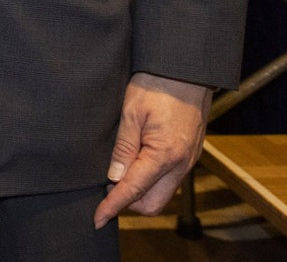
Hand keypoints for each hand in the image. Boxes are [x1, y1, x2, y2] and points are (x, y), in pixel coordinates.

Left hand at [95, 72, 211, 226]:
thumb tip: (113, 178)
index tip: (97, 219)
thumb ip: (123, 148)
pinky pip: (170, 179)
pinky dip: (151, 180)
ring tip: (118, 172)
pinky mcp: (190, 154)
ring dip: (140, 191)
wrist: (186, 69)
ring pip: (162, 193)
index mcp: (164, 155)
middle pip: (151, 203)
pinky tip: (135, 164)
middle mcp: (181, 164)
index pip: (133, 191)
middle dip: (127, 202)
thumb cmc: (157, 85)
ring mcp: (188, 160)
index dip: (112, 206)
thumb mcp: (132, 112)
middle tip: (105, 186)